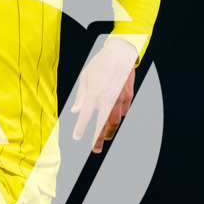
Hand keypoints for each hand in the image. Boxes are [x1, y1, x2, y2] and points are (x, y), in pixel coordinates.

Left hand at [71, 37, 136, 153]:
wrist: (121, 53)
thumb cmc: (100, 64)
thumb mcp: (85, 77)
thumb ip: (81, 96)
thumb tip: (75, 111)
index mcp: (94, 94)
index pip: (86, 117)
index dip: (80, 129)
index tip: (77, 137)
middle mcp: (107, 99)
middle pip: (103, 125)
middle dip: (98, 139)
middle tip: (95, 150)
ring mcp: (120, 99)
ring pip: (115, 121)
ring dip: (109, 131)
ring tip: (105, 138)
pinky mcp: (128, 96)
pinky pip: (123, 111)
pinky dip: (118, 117)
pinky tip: (114, 119)